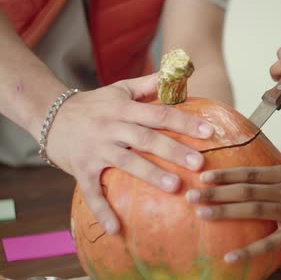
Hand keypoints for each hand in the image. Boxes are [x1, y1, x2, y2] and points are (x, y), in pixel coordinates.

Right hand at [47, 74, 213, 234]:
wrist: (49, 114)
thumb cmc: (94, 104)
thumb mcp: (120, 89)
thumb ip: (150, 84)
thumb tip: (180, 72)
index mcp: (125, 109)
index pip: (159, 114)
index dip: (184, 123)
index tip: (209, 132)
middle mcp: (112, 128)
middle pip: (146, 139)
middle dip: (174, 151)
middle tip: (199, 163)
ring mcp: (96, 150)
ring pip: (126, 162)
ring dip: (150, 175)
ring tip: (174, 187)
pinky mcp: (80, 169)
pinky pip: (91, 191)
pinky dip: (102, 210)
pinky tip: (117, 229)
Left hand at [185, 145, 280, 262]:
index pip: (252, 171)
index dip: (226, 172)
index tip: (204, 172)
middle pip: (245, 189)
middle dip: (215, 191)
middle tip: (190, 194)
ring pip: (253, 210)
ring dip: (224, 211)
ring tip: (200, 213)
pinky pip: (273, 242)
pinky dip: (250, 250)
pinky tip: (230, 256)